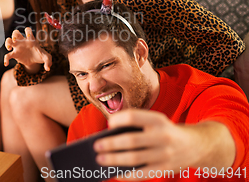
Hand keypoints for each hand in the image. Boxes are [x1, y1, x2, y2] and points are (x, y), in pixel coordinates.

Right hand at [4, 27, 51, 73]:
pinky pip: (7, 55)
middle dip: (13, 35)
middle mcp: (22, 42)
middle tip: (15, 40)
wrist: (34, 62)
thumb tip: (48, 69)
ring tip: (9, 48)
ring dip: (7, 43)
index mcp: (30, 40)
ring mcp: (17, 47)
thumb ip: (48, 61)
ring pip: (8, 40)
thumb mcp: (46, 58)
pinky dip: (5, 59)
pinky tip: (6, 64)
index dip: (27, 31)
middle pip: (15, 32)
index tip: (28, 36)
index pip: (28, 30)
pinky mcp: (15, 55)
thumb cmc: (40, 56)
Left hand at [93, 110, 233, 179]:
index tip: (108, 124)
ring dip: (114, 160)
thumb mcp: (156, 122)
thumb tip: (109, 138)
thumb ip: (136, 127)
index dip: (118, 119)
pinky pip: (142, 174)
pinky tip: (115, 173)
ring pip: (134, 159)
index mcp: (158, 120)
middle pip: (131, 141)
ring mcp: (165, 154)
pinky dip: (127, 175)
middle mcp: (163, 136)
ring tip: (100, 159)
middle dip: (110, 144)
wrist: (197, 145)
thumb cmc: (165, 132)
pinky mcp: (165, 169)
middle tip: (95, 146)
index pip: (133, 116)